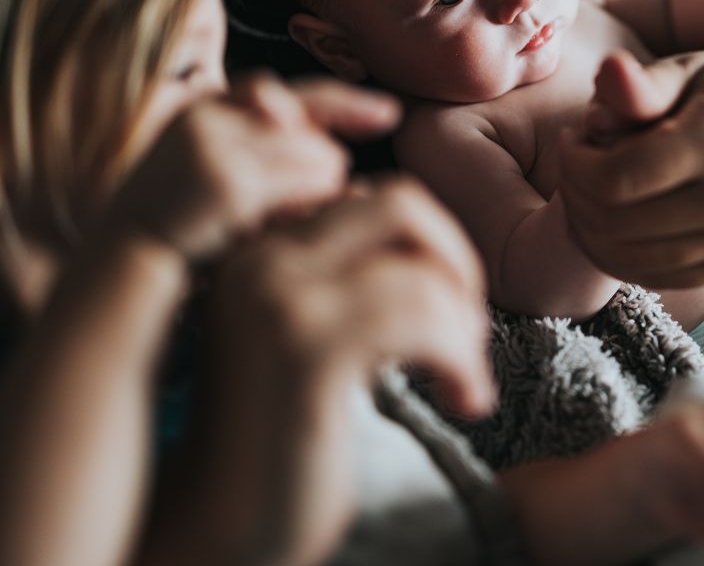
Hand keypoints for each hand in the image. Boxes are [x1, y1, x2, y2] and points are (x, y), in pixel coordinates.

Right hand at [105, 73, 399, 261]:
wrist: (122, 271)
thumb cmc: (182, 239)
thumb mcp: (227, 190)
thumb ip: (274, 165)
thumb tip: (348, 168)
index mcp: (207, 110)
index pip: (293, 94)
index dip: (347, 103)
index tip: (391, 114)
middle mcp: (211, 116)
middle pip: (314, 132)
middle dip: (323, 169)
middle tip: (292, 212)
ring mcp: (218, 144)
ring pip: (322, 159)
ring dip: (319, 196)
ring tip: (273, 229)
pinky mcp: (229, 179)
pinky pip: (309, 187)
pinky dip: (311, 212)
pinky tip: (280, 235)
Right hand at [212, 177, 493, 414]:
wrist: (212, 530)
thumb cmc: (275, 438)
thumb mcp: (309, 335)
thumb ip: (349, 280)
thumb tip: (431, 247)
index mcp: (258, 247)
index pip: (372, 197)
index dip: (431, 248)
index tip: (445, 313)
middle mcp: (258, 258)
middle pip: (400, 202)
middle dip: (458, 262)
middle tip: (467, 329)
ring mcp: (277, 301)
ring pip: (419, 264)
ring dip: (466, 324)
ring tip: (463, 378)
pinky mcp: (305, 353)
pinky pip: (422, 317)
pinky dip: (463, 357)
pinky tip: (463, 402)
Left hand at [560, 43, 703, 287]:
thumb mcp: (686, 68)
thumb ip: (642, 82)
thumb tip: (607, 72)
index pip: (614, 180)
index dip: (573, 163)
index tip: (573, 137)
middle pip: (614, 223)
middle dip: (575, 193)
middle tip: (576, 161)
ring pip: (626, 258)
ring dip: (588, 226)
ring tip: (592, 186)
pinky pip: (652, 276)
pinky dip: (617, 253)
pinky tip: (612, 216)